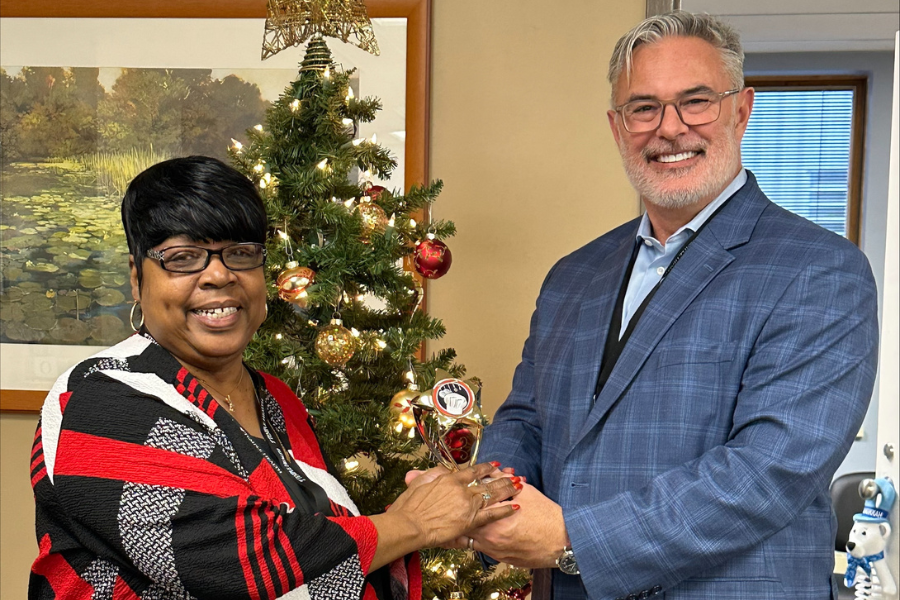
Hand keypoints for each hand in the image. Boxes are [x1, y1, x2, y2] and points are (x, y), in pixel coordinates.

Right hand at [388, 462, 522, 548]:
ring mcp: (467, 504)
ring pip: (492, 494)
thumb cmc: (408, 507)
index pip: (471, 471)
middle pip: (487, 481)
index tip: (495, 465)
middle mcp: (461, 489)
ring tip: (519, 484)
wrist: (409, 524)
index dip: (485, 468)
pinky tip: (515, 506)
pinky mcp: (470, 520)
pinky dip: (504, 509)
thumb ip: (430, 475)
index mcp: (449, 479)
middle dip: (502, 477)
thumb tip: (440, 470)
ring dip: (507, 489)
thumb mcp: (417, 484)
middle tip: (514, 473)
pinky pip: (492, 514)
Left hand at [464, 482, 567, 568]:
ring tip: (462, 519)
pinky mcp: (499, 559)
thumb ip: (504, 481)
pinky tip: (478, 532)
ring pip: (468, 539)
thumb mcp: (526, 492)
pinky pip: (479, 549)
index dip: (467, 495)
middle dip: (462, 513)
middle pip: (465, 523)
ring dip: (466, 528)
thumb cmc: (546, 516)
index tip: (464, 491)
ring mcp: (493, 550)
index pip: (472, 504)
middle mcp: (490, 536)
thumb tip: (493, 471)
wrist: (562, 541)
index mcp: (495, 517)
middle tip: (458, 506)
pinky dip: (477, 539)